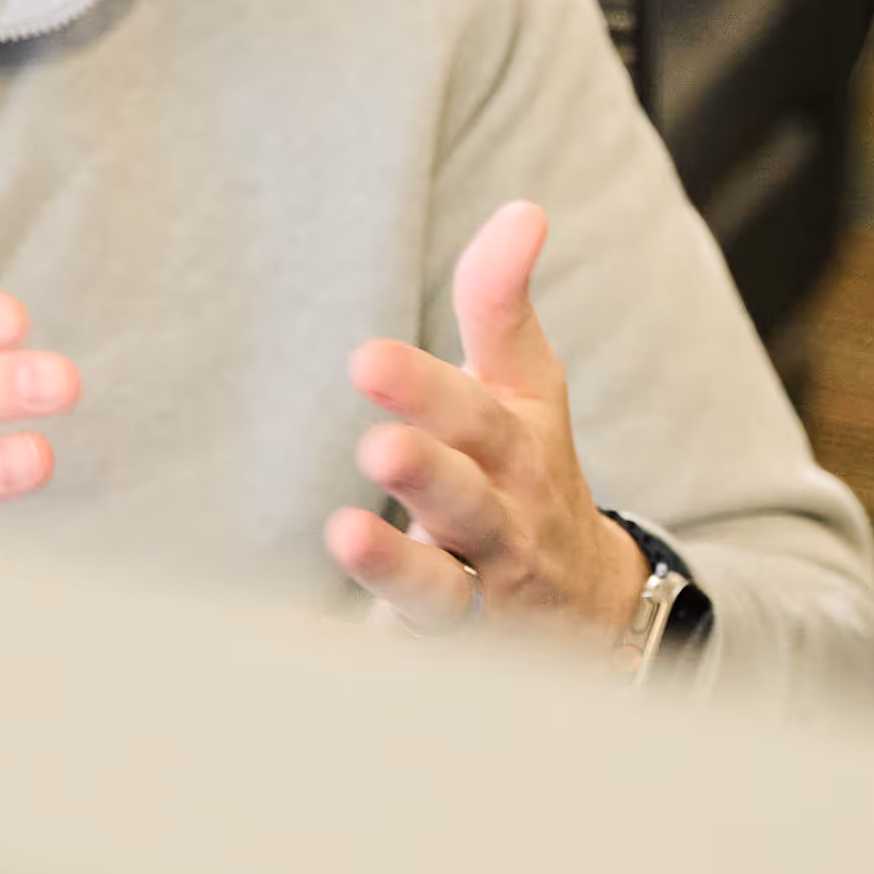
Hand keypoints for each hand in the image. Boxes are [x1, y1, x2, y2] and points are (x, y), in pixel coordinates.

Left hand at [326, 201, 646, 641]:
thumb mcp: (528, 391)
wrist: (589, 612)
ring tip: (343, 533)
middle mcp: (506, 527)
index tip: (366, 360)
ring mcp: (479, 600)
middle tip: (378, 446)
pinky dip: (343, 659)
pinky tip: (284, 640)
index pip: (479, 415)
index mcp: (518, 452)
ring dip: (396, 566)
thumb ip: (501, 304)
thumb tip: (522, 209)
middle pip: (472, 504)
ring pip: (443, 591)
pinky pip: (395, 664)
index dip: (428, 389)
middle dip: (430, 476)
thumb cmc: (531, 475)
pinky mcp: (443, 657)